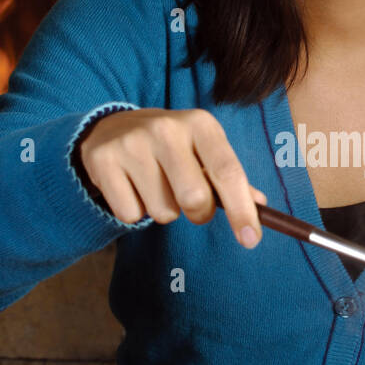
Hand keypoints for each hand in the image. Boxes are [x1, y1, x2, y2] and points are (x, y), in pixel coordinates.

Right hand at [79, 108, 266, 246]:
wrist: (113, 127)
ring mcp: (132, 142)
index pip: (227, 172)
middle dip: (198, 213)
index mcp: (200, 123)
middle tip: (190, 202)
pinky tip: (131, 187)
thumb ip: (229, 177)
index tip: (251, 240)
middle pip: (195, 198)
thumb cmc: (171, 146)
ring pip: (162, 212)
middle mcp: (166, 128)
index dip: (241, 210)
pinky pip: (130, 214)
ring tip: (154, 186)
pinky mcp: (103, 160)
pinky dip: (134, 211)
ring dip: (163, 211)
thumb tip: (261, 206)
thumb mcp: (203, 149)